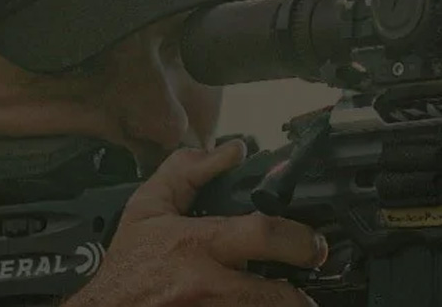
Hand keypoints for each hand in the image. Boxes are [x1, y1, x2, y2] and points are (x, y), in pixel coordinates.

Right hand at [63, 139, 326, 306]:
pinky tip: (259, 304)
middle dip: (301, 294)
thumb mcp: (148, 207)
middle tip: (309, 285)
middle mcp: (208, 284)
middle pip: (276, 295)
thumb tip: (233, 150)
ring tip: (288, 301)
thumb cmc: (128, 265)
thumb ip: (189, 172)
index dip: (298, 239)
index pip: (262, 235)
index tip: (314, 243)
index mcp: (198, 244)